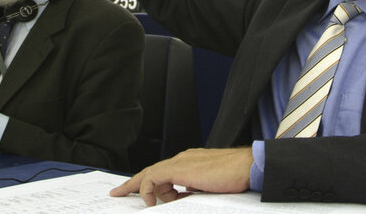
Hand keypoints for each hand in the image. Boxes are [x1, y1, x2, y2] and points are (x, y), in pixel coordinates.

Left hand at [111, 147, 252, 206]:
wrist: (248, 167)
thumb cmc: (236, 177)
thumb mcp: (209, 188)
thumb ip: (194, 191)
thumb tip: (182, 200)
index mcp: (191, 162)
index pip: (163, 172)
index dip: (149, 184)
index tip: (143, 198)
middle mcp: (183, 159)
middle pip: (151, 171)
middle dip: (133, 184)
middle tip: (117, 193)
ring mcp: (181, 162)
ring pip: (150, 174)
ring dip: (144, 191)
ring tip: (146, 205)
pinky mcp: (180, 168)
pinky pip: (154, 177)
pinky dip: (149, 189)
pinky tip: (152, 202)